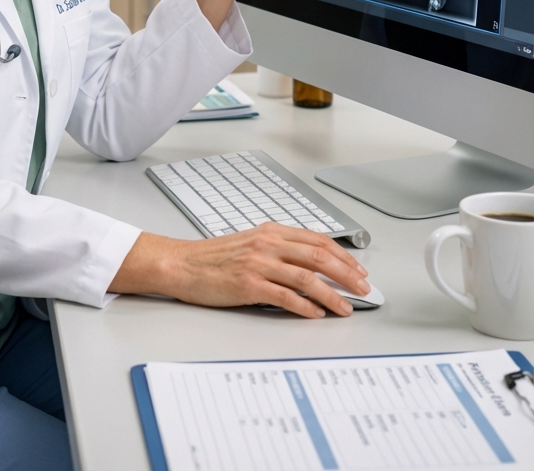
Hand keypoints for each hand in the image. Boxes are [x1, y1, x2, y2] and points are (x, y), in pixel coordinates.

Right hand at [109, 222, 370, 317]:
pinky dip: (305, 306)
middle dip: (346, 274)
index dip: (343, 256)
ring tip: (345, 308)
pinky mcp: (249, 284)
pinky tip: (316, 314)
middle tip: (363, 289)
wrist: (181, 264)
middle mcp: (267, 243)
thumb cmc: (213, 258)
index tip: (358, 270)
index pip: (317, 240)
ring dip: (331, 295)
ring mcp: (258, 263)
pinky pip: (285, 296)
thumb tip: (309, 265)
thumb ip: (278, 249)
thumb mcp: (250, 243)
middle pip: (318, 257)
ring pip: (307, 278)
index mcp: (271, 232)